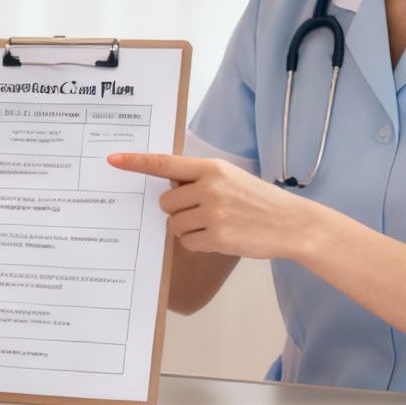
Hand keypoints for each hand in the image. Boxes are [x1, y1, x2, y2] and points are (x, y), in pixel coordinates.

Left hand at [106, 152, 319, 260]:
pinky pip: (187, 243)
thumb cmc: (258, 200)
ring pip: (174, 224)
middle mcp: (210, 188)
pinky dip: (198, 244)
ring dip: (187, 228)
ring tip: (214, 224)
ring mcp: (213, 213)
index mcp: (211, 168)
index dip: (136, 162)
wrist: (292, 223)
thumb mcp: (230, 177)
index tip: (114, 160)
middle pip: (166, 201)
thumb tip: (168, 184)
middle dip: (178, 209)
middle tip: (202, 211)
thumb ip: (200, 178)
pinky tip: (219, 237)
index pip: (165, 163)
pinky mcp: (218, 237)